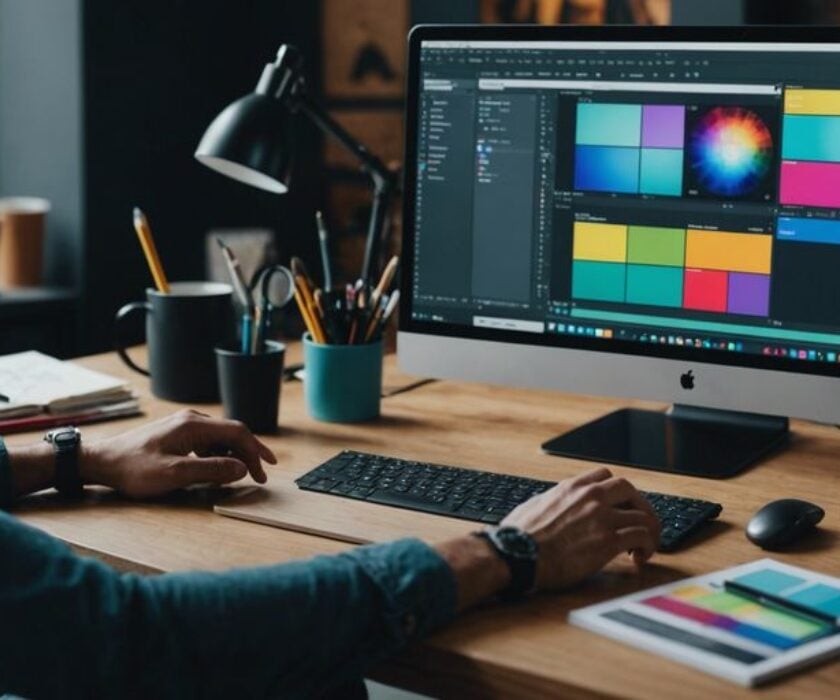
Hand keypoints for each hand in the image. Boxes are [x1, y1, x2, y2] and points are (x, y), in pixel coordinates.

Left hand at [81, 410, 276, 497]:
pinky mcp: (175, 434)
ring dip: (234, 455)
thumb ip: (211, 470)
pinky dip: (218, 454)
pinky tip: (216, 469)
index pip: (237, 432)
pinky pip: (206, 442)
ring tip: (241, 474)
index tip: (264, 471)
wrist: (100, 462)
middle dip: (248, 453)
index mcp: (193, 425)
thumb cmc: (133, 468)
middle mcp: (191, 420)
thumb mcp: (174, 473)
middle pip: (231, 433)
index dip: (255, 451)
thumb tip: (241, 468)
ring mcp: (182, 426)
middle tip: (260, 474)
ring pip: (220, 437)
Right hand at [500, 467, 659, 591]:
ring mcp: (602, 517)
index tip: (617, 506)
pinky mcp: (608, 541)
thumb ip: (550, 501)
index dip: (616, 492)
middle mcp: (591, 497)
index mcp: (571, 487)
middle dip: (638, 506)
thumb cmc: (519, 536)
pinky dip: (647, 546)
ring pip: (643, 514)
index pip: (605, 476)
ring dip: (648, 530)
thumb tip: (549, 504)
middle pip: (630, 490)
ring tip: (644, 546)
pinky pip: (642, 536)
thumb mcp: (533, 505)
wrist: (518, 555)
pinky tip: (638, 557)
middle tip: (638, 523)